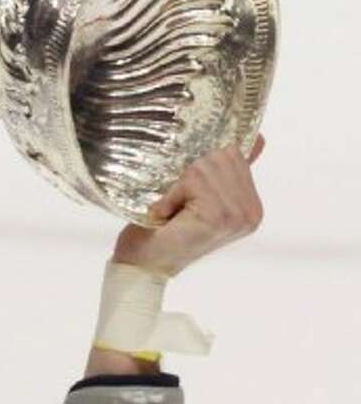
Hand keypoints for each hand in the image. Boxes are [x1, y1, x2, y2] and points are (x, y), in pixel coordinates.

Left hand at [112, 135, 265, 276]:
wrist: (144, 264)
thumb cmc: (165, 230)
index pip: (235, 154)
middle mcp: (251, 212)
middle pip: (222, 155)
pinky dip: (173, 194)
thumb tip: (258, 139)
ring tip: (174, 210)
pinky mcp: (219, 216)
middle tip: (180, 203)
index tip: (190, 194)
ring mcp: (238, 215)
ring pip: (206, 166)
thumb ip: (226, 171)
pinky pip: (194, 180)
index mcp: (252, 206)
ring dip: (180, 185)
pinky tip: (168, 214)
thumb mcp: (199, 195)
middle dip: (192, 174)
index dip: (203, 166)